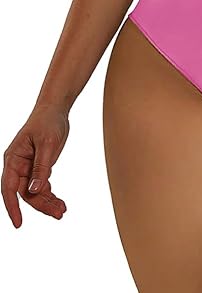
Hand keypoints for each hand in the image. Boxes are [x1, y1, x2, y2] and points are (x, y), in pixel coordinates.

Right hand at [2, 104, 69, 227]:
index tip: (19, 223)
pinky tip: (60, 202)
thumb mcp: (47, 144)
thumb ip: (41, 168)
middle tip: (58, 213)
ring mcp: (28, 167)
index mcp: (13, 158)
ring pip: (34, 192)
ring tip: (62, 210)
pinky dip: (50, 194)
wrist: (56, 109)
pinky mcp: (39, 167)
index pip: (8, 188)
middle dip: (41, 205)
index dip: (12, 207)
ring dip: (47, 202)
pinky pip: (42, 186)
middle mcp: (18, 165)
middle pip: (25, 193)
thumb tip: (34, 191)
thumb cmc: (48, 121)